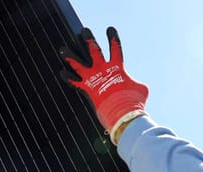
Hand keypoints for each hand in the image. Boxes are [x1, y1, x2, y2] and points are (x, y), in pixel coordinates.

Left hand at [60, 26, 148, 142]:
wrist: (123, 112)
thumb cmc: (134, 101)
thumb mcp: (141, 89)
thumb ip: (136, 84)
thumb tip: (137, 87)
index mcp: (117, 67)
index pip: (115, 48)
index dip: (113, 38)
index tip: (110, 29)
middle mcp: (103, 69)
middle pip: (94, 50)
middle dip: (89, 40)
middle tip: (84, 31)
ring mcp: (94, 78)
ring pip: (78, 64)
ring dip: (70, 56)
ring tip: (62, 49)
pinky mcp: (87, 89)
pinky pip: (75, 82)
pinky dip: (68, 78)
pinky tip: (61, 73)